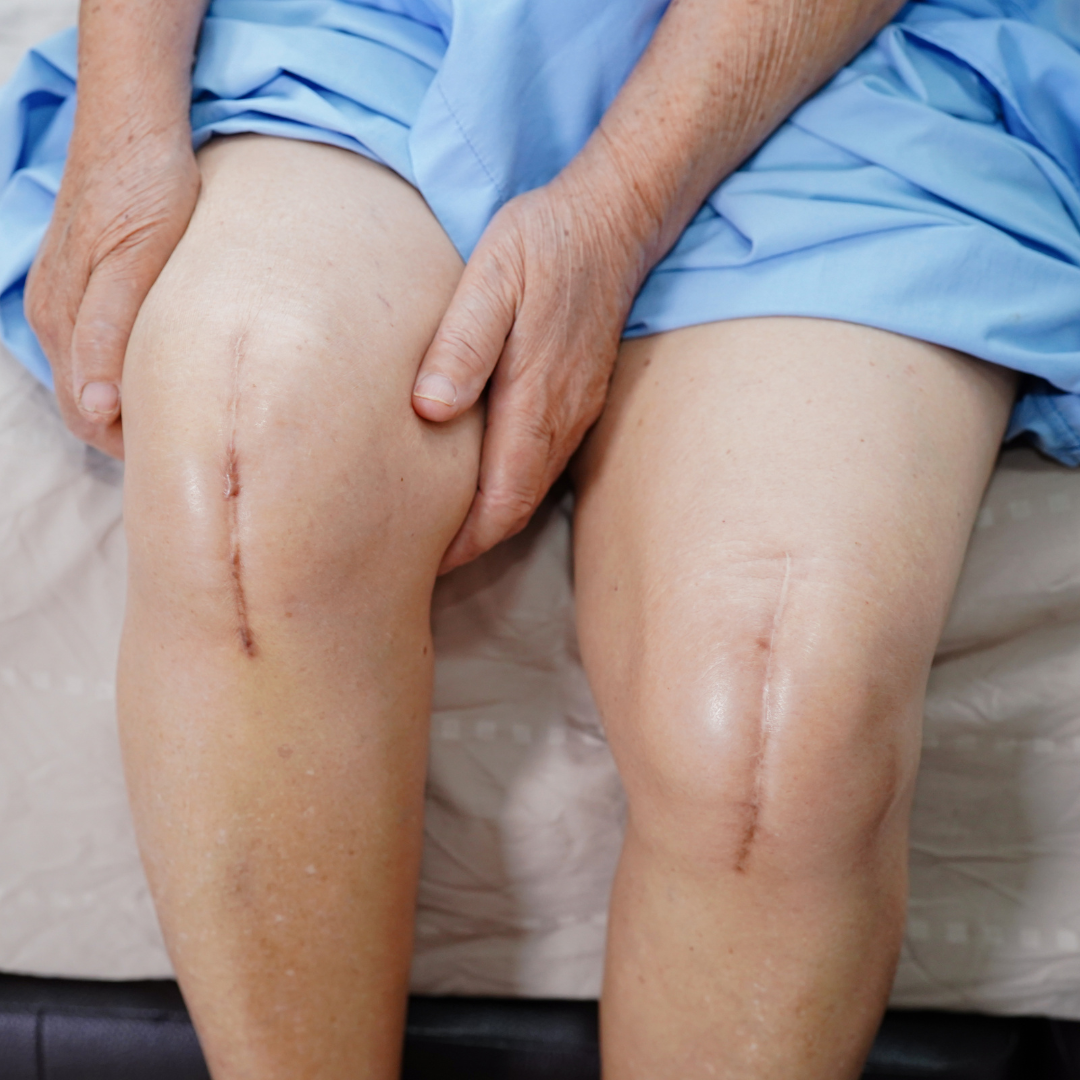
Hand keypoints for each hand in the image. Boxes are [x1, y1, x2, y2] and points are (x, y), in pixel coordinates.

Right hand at [26, 129, 199, 458]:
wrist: (136, 124)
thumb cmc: (145, 190)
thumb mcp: (136, 264)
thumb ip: (108, 335)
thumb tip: (97, 407)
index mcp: (63, 323)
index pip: (88, 417)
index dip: (133, 445)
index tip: (186, 454)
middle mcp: (52, 317)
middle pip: (87, 405)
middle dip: (132, 431)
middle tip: (196, 440)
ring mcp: (64, 299)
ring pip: (93, 378)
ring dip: (131, 402)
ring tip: (189, 411)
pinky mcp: (83, 283)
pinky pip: (97, 346)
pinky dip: (128, 369)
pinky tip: (169, 368)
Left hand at [412, 172, 648, 571]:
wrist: (613, 222)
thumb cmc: (544, 244)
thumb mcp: (491, 278)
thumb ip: (462, 346)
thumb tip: (430, 412)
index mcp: (535, 400)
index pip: (500, 500)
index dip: (464, 541)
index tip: (424, 563)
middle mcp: (560, 419)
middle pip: (516, 508)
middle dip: (473, 543)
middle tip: (422, 560)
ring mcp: (574, 412)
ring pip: (530, 491)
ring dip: (490, 519)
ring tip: (443, 532)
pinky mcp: (576, 400)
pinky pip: (541, 464)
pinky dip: (508, 489)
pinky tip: (479, 481)